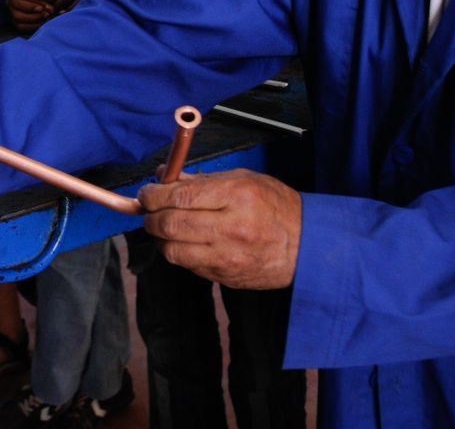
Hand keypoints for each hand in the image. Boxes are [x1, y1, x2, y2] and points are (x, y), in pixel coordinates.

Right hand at [5, 0, 61, 33]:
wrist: (51, 1)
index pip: (16, 1)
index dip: (29, 6)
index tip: (42, 8)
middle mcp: (11, 2)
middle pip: (16, 14)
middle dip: (34, 15)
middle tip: (47, 13)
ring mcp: (13, 13)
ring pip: (19, 22)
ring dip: (35, 20)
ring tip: (47, 16)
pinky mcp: (18, 23)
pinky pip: (23, 28)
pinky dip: (35, 26)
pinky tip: (44, 21)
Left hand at [136, 169, 301, 288]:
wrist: (307, 246)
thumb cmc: (275, 206)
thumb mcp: (243, 180)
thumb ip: (200, 180)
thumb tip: (164, 177)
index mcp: (235, 196)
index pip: (178, 197)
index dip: (153, 195)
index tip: (147, 193)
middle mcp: (230, 228)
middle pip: (169, 225)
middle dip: (150, 217)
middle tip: (150, 210)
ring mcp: (227, 257)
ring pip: (172, 251)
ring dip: (161, 238)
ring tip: (167, 227)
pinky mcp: (225, 277)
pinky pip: (188, 266)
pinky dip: (180, 253)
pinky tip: (188, 242)